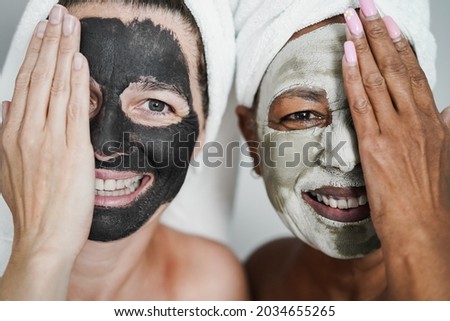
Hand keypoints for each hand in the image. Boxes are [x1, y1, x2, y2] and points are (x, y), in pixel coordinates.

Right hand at [0, 5, 93, 298]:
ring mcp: (49, 139)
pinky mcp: (73, 150)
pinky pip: (75, 109)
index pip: (24, 83)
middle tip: (57, 15)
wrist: (44, 239)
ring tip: (69, 27)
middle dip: (49, 43)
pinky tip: (80, 62)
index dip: (35, 54)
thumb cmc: (33, 208)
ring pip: (56, 86)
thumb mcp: (7, 167)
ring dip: (64, 53)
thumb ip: (7, 133)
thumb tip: (7, 105)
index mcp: (12, 134)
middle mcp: (28, 131)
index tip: (43, 33)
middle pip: (39, 77)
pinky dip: (77, 83)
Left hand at [342, 5, 449, 298]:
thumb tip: (445, 109)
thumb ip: (442, 128)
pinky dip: (354, 77)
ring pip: (378, 79)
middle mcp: (416, 120)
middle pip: (396, 67)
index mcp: (434, 121)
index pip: (415, 73)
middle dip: (380, 33)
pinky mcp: (374, 145)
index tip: (390, 22)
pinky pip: (362, 103)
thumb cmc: (429, 198)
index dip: (401, 45)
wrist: (423, 229)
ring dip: (364, 47)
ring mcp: (395, 131)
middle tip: (366, 7)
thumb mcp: (442, 156)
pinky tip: (347, 56)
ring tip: (352, 21)